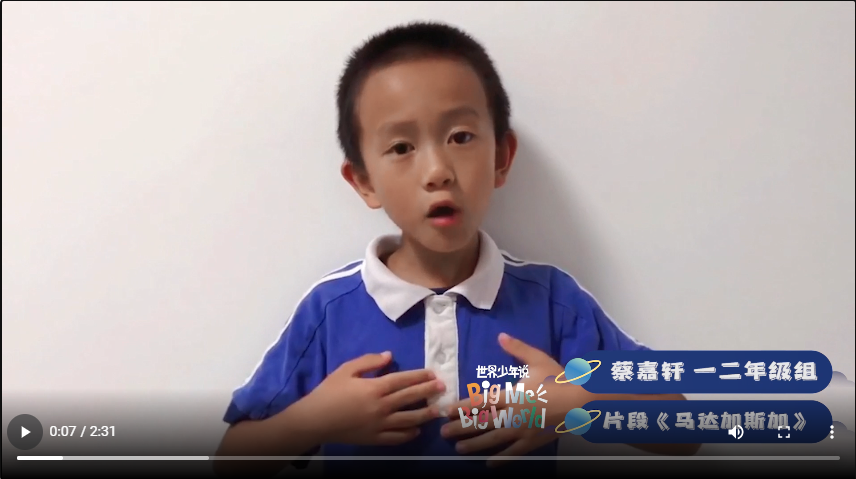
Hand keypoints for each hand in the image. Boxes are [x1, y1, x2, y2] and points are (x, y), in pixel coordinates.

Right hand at [304, 351, 444, 445]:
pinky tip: (417, 430)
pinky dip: (409, 434)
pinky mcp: (375, 439)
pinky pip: (397, 437)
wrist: (315, 420)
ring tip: (437, 410)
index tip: (433, 374)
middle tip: (443, 388)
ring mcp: (380, 425)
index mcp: (375, 388)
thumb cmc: (329, 392)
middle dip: (428, 392)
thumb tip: (390, 356)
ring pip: (409, 420)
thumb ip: (369, 361)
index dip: (420, 376)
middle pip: (411, 398)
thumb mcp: (346, 370)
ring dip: (425, 414)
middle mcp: (382, 406)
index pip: (404, 380)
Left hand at [440, 333, 564, 465]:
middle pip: (481, 423)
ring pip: (493, 440)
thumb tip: (500, 336)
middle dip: (461, 428)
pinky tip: (488, 465)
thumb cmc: (559, 379)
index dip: (462, 407)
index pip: (480, 402)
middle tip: (444, 432)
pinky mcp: (533, 443)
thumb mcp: (538, 360)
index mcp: (512, 395)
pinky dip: (500, 460)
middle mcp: (513, 415)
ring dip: (474, 444)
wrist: (582, 401)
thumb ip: (518, 349)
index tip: (447, 411)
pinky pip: (513, 453)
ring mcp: (522, 431)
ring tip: (459, 449)